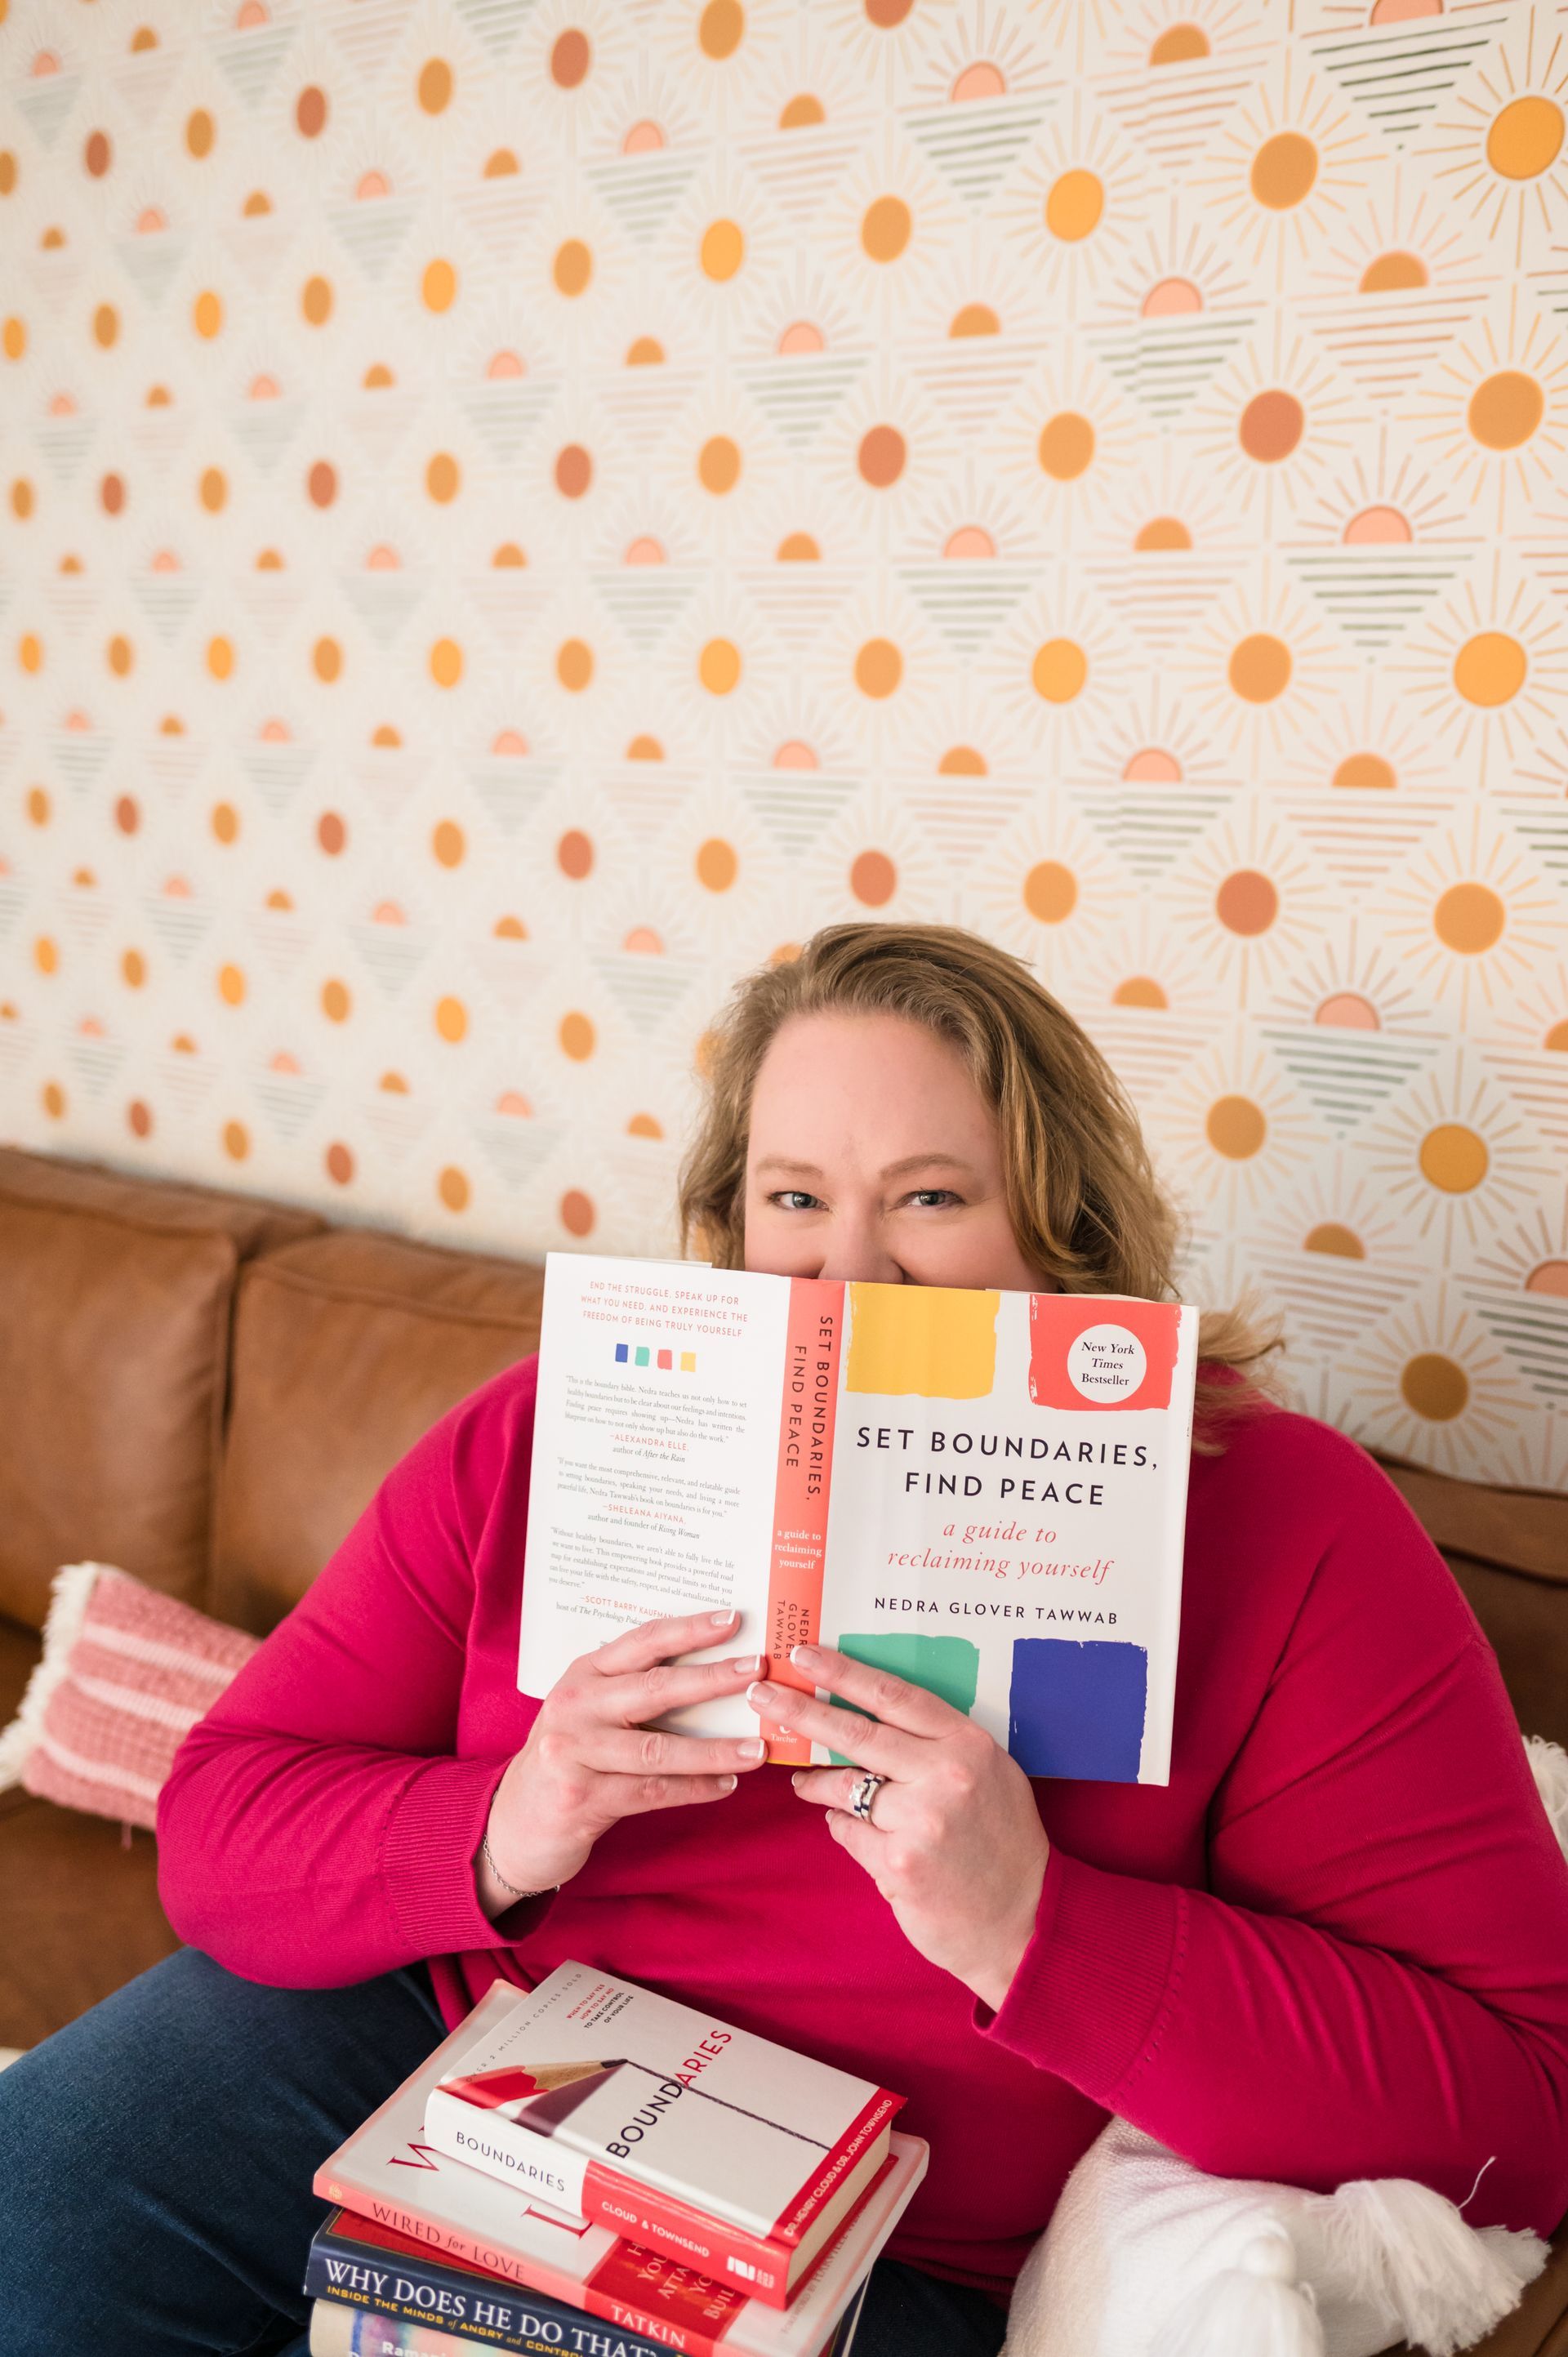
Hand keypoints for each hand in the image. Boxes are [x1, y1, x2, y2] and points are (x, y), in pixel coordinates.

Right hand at [479, 1609, 766, 1917]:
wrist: (513, 1825)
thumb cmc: (569, 1759)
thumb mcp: (589, 1713)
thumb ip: (633, 1692)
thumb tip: (715, 1675)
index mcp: (583, 1675)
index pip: (641, 1642)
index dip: (688, 1629)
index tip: (733, 1619)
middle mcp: (575, 1706)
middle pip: (654, 1688)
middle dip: (712, 1678)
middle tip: (757, 1670)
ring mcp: (574, 1753)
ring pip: (658, 1748)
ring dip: (714, 1750)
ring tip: (757, 1750)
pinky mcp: (581, 1798)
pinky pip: (651, 1791)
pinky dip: (693, 1788)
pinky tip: (725, 1786)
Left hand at [748, 1643, 1048, 2010]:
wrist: (1024, 1918)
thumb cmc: (1002, 1841)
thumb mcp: (988, 1774)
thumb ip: (938, 1744)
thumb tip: (873, 1714)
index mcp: (968, 1744)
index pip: (894, 1696)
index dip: (844, 1672)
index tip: (806, 1654)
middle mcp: (946, 1775)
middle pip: (856, 1732)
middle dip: (801, 1709)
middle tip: (762, 1694)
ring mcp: (921, 1821)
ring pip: (843, 1787)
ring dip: (816, 1783)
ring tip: (803, 1782)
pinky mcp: (899, 1863)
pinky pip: (848, 1832)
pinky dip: (842, 1828)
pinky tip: (851, 1829)